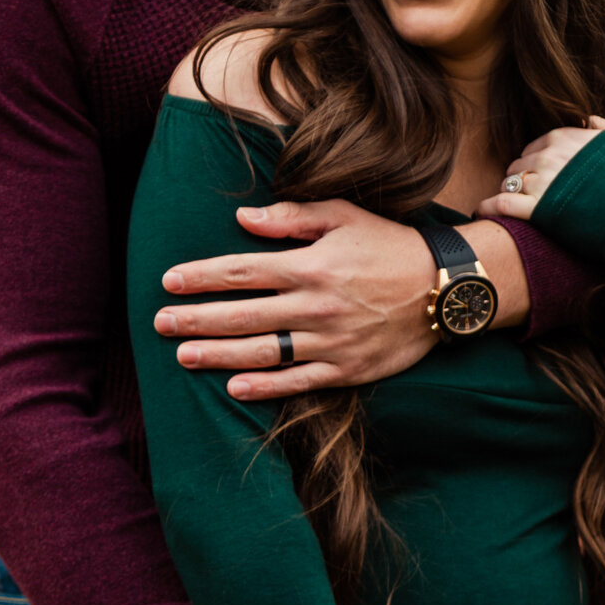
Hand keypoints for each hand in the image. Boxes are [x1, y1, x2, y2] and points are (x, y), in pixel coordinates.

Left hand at [154, 201, 527, 399]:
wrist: (446, 289)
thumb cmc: (391, 245)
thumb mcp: (345, 216)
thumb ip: (293, 217)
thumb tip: (243, 219)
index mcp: (311, 265)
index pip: (243, 270)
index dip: (202, 276)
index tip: (168, 280)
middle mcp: (316, 305)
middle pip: (242, 314)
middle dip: (196, 318)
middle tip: (159, 323)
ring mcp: (331, 342)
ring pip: (262, 352)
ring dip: (218, 354)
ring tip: (182, 355)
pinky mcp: (347, 370)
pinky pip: (298, 381)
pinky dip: (264, 387)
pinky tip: (232, 387)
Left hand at [475, 118, 604, 223]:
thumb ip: (603, 128)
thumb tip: (588, 119)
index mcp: (566, 137)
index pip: (535, 145)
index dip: (535, 162)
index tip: (540, 175)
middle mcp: (550, 156)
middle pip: (519, 164)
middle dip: (522, 178)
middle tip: (528, 194)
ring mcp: (543, 183)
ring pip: (509, 182)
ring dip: (508, 193)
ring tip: (511, 206)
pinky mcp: (539, 210)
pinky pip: (501, 204)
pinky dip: (489, 208)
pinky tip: (483, 212)